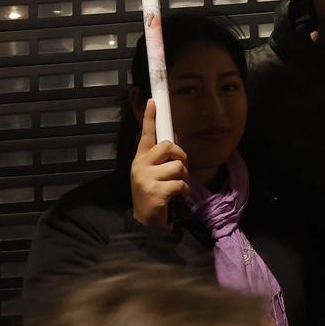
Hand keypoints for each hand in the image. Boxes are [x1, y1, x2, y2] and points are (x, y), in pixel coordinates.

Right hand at [130, 99, 189, 229]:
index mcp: (140, 160)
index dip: (149, 117)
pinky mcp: (155, 192)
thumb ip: (163, 158)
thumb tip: (175, 138)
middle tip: (181, 171)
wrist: (146, 224)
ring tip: (177, 188)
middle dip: (181, 157)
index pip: (145, 134)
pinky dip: (184, 191)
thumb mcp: (156, 174)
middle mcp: (140, 166)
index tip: (153, 101)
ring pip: (178, 166)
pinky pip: (180, 183)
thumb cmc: (154, 196)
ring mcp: (145, 179)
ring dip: (184, 178)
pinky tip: (176, 198)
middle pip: (168, 146)